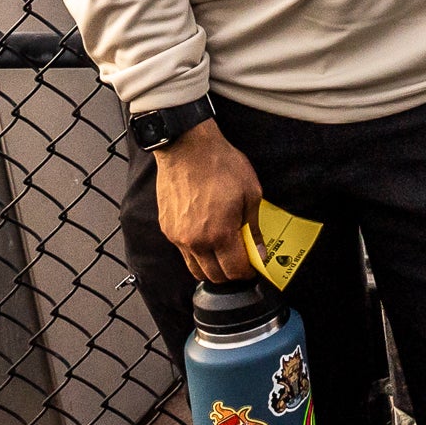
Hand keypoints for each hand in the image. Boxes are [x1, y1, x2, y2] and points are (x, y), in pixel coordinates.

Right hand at [154, 119, 264, 283]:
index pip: (234, 271)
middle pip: (214, 276)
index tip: (253, 265)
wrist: (187, 147)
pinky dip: (196, 253)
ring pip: (195, 269)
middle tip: (240, 261)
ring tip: (224, 253)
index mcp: (220, 234)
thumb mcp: (251, 193)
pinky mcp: (166, 228)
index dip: (247, 272)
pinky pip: (183, 252)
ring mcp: (177, 237)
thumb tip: (258, 252)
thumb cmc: (221, 165)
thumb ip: (253, 228)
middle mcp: (195, 241)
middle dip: (230, 274)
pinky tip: (206, 238)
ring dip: (211, 268)